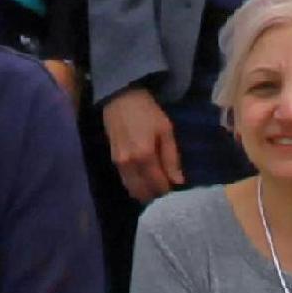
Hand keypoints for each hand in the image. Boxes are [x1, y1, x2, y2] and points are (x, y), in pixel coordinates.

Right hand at [97, 86, 182, 204]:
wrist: (120, 98)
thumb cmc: (147, 111)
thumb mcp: (166, 130)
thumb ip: (171, 158)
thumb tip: (178, 182)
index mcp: (145, 156)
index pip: (158, 186)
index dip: (169, 190)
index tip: (177, 187)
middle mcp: (129, 165)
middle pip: (143, 193)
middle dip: (156, 195)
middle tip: (167, 187)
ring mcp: (118, 164)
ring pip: (132, 190)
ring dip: (145, 192)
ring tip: (156, 185)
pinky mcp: (113, 161)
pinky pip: (125, 182)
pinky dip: (136, 186)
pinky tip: (144, 180)